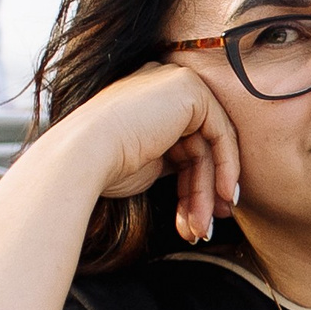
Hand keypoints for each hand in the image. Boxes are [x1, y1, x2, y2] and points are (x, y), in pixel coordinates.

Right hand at [48, 64, 240, 244]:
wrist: (83, 155)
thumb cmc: (104, 167)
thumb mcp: (149, 163)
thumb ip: (178, 160)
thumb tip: (212, 184)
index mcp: (149, 97)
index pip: (184, 142)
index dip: (196, 183)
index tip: (200, 218)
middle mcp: (162, 83)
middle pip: (199, 145)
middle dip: (204, 192)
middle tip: (205, 228)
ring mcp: (176, 81)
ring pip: (209, 145)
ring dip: (208, 191)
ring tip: (203, 228)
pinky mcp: (190, 89)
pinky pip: (221, 133)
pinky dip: (227, 168)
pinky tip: (226, 197)